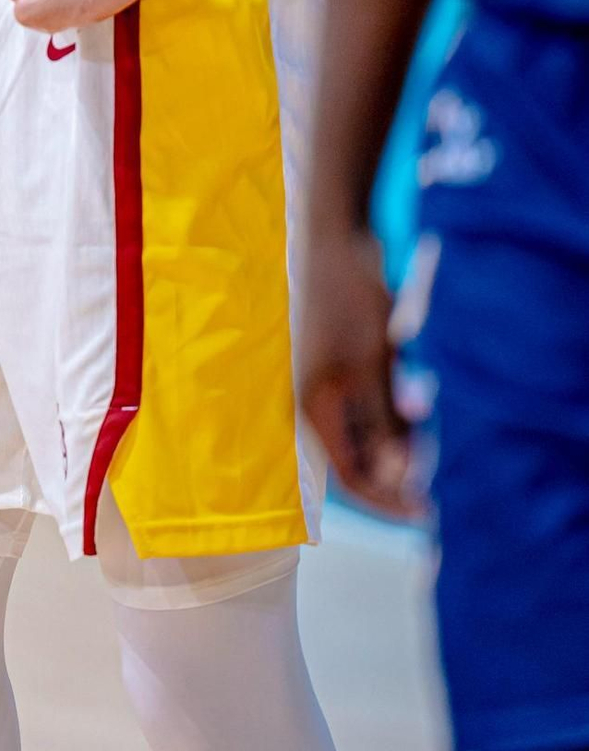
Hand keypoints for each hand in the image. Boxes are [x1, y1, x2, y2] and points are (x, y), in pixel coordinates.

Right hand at [300, 222, 416, 518]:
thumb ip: (383, 423)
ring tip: (422, 415)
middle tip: (434, 461)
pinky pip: (364, 404)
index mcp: (317, 408)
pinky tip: (407, 389)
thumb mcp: (375, 364)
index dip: (390, 500)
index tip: (427, 511)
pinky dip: (389, 409)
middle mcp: (314, 402)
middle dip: (398, 465)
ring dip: (396, 435)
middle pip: (360, 457)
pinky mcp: (335, 364)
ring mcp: (323, 382)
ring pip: (365, 430)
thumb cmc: (349, 300)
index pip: (353, 477)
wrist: (334, 239)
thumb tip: (396, 477)